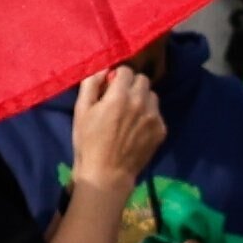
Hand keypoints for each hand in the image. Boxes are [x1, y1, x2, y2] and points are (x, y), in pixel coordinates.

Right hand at [66, 63, 168, 202]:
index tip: (111, 87)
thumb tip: (103, 68)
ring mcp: (154, 117)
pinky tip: (136, 128)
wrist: (107, 173)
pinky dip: (148, 116)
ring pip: (152, 96)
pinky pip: (157, 113)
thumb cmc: (88, 142)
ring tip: (130, 114)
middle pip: (142, 80)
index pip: (126, 70)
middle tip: (121, 99)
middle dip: (131, 85)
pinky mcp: (161, 130)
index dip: (117, 77)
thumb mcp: (82, 110)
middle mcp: (140, 102)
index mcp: (120, 95)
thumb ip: (91, 84)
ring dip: (142, 99)